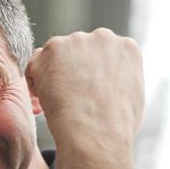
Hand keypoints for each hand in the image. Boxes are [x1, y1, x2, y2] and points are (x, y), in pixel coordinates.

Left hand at [26, 28, 143, 159]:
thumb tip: (113, 87)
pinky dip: (36, 81)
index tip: (86, 93)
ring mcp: (76, 41)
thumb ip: (122, 82)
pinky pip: (35, 64)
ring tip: (59, 101)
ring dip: (53, 74)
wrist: (96, 131)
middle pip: (78, 50)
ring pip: (55, 56)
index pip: (102, 54)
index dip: (91, 74)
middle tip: (69, 97)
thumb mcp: (134, 98)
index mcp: (126, 48)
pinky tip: (45, 100)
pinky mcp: (51, 49)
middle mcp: (103, 37)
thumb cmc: (116, 126)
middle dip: (72, 69)